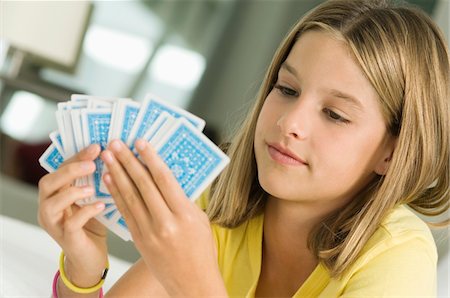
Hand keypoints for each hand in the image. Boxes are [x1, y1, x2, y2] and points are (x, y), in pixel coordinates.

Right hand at [38, 144, 107, 286]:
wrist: (92, 257)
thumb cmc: (94, 224)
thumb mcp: (95, 198)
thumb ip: (97, 180)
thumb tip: (115, 155)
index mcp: (56, 193)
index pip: (60, 169)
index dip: (77, 156)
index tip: (97, 147)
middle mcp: (49, 207)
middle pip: (48, 182)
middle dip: (70, 170)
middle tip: (92, 163)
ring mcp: (55, 224)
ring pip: (51, 204)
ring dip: (72, 192)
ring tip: (92, 187)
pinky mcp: (67, 239)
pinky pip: (70, 224)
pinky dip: (85, 212)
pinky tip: (100, 205)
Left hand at [101, 139, 225, 295]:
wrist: (192, 282)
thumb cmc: (200, 250)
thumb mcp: (199, 219)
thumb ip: (182, 199)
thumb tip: (164, 177)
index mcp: (184, 214)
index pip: (164, 179)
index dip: (150, 158)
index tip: (140, 142)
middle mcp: (165, 222)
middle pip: (143, 185)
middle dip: (128, 161)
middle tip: (116, 144)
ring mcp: (149, 232)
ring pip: (130, 197)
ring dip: (117, 174)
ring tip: (107, 156)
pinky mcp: (138, 240)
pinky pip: (125, 212)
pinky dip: (116, 194)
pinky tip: (109, 180)